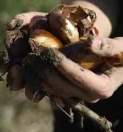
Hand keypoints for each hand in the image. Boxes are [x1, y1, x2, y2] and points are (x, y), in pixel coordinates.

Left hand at [7, 12, 122, 104]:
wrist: (118, 60)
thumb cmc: (121, 52)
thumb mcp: (120, 47)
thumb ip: (107, 46)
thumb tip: (90, 42)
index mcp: (102, 87)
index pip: (80, 78)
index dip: (64, 65)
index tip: (50, 52)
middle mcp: (88, 95)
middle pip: (62, 86)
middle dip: (46, 71)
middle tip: (31, 56)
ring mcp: (76, 94)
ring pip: (52, 89)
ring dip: (37, 76)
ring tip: (25, 60)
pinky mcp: (66, 89)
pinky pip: (49, 86)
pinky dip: (36, 77)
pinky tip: (26, 66)